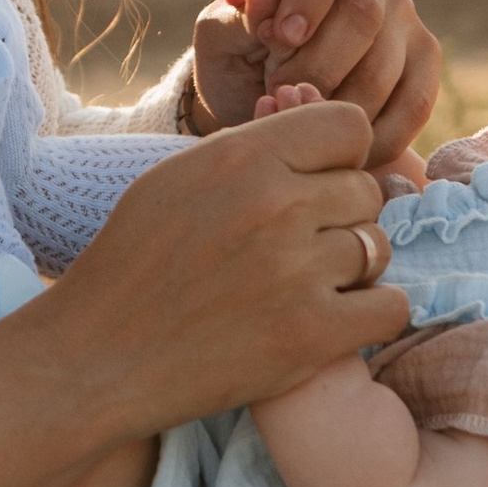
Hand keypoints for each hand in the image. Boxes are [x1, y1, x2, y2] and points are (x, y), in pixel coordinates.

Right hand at [0, 100, 407, 486]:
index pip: (350, 128)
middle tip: (293, 250)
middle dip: (339, 218)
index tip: (311, 189)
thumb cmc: (134, 264)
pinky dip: (370, 315)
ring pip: (379, 248)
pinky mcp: (311, 335)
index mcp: (243, 155)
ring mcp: (297, 270)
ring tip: (298, 288)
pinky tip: (328, 321)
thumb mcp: (180, 178)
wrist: (95, 358)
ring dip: (350, 270)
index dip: (336, 159)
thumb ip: (255, 153)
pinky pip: (391, 305)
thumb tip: (332, 143)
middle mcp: (277, 204)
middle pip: (367, 190)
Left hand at [189, 0, 440, 162]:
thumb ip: (242, 11)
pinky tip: (337, 147)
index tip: (279, 39)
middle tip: (279, 93)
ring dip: (336, 106)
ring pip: (385, 65)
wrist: (265, 109)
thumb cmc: (238, 63)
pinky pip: (414, 104)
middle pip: (363, 11)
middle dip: (317, 64)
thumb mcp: (222, 37)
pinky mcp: (425, 64)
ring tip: (299, 122)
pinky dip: (373, 136)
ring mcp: (403, 19)